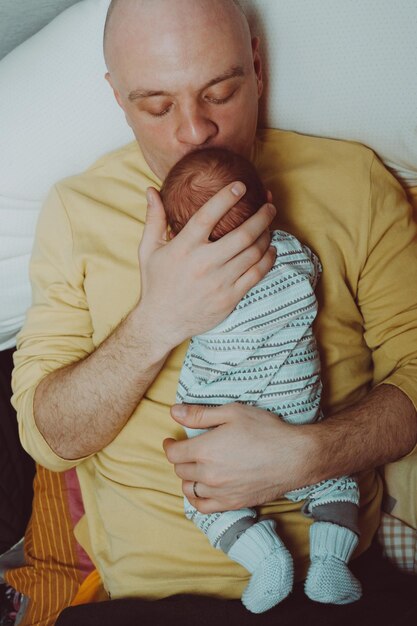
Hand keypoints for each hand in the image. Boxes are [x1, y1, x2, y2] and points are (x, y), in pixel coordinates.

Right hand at [137, 183, 276, 351]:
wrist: (161, 322)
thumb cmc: (155, 282)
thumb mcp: (148, 250)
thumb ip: (154, 219)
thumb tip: (151, 189)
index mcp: (183, 248)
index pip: (208, 216)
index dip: (226, 198)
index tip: (241, 186)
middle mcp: (203, 264)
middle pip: (242, 234)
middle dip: (261, 216)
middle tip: (269, 204)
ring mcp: (219, 282)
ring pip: (253, 253)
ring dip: (266, 235)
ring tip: (269, 225)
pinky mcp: (230, 298)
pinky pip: (256, 274)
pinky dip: (267, 259)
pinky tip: (270, 249)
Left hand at [163, 403, 314, 513]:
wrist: (295, 457)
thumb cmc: (266, 430)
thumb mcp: (232, 412)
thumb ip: (200, 414)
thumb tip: (174, 412)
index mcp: (205, 450)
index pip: (173, 453)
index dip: (169, 445)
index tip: (171, 440)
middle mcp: (208, 474)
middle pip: (180, 470)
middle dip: (180, 459)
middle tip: (187, 450)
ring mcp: (220, 491)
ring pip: (189, 489)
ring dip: (188, 478)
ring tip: (195, 468)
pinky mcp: (232, 503)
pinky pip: (203, 507)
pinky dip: (197, 499)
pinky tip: (201, 490)